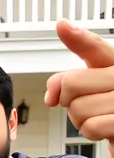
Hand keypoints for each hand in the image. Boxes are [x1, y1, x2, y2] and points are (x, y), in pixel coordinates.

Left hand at [46, 20, 113, 141]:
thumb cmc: (107, 107)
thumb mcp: (89, 87)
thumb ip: (67, 79)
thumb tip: (51, 93)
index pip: (96, 48)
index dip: (79, 38)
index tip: (62, 26)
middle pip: (71, 83)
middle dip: (68, 100)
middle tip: (86, 103)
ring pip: (78, 109)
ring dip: (79, 119)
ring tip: (96, 116)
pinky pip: (91, 127)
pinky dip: (90, 131)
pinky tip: (102, 128)